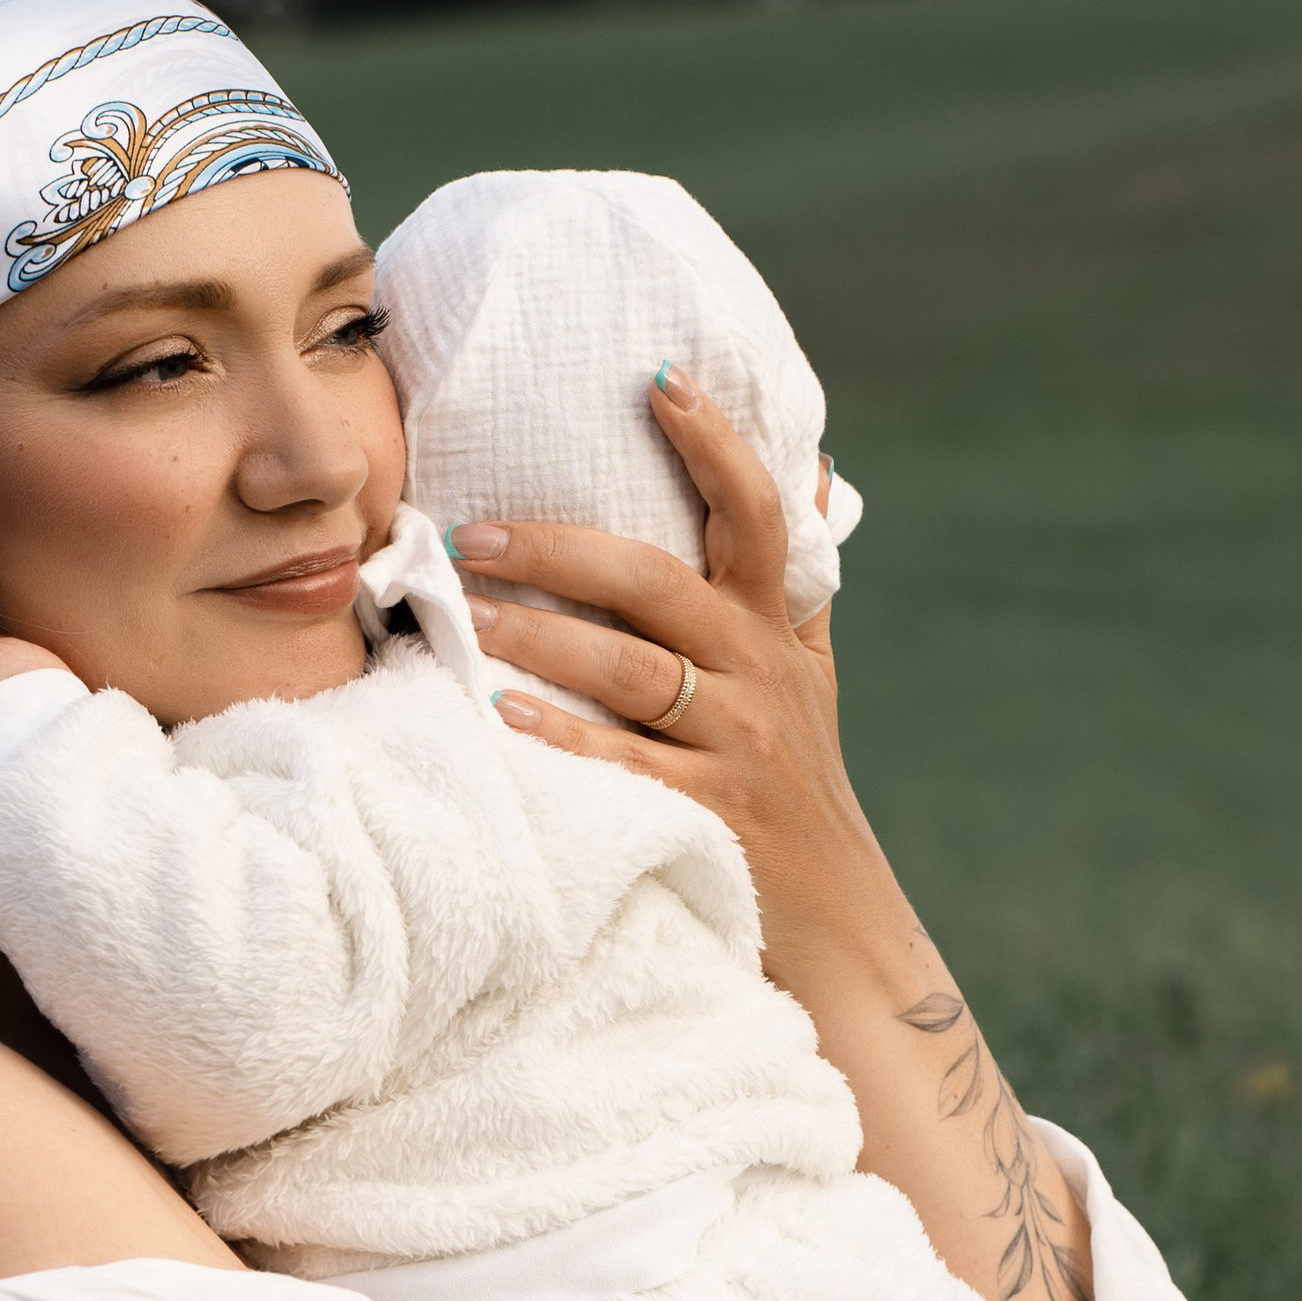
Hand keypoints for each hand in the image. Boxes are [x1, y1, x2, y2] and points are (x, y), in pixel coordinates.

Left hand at [450, 367, 899, 985]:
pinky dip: (564, 736)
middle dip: (560, 548)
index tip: (659, 377)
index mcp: (775, 628)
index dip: (716, 442)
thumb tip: (813, 464)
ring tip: (459, 614)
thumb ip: (800, 579)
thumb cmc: (799, 785)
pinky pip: (625, 764)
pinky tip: (502, 714)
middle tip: (473, 531)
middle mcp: (760, 674)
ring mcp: (738, 745)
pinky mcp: (710, 813)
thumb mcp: (814, 674)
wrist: (843, 923)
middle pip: (660, 584)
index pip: (756, 513)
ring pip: (630, 669)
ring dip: (537, 635)